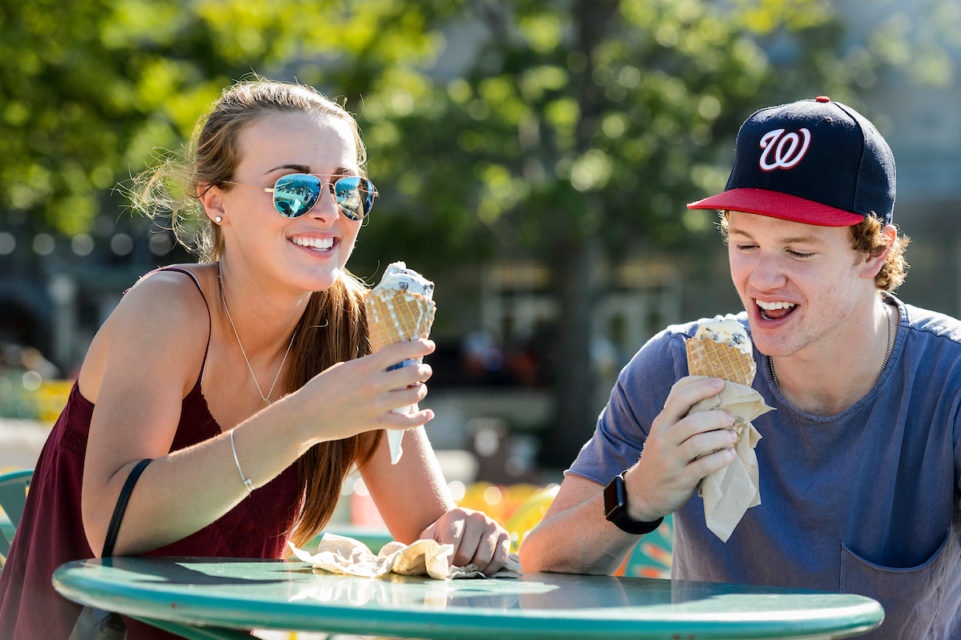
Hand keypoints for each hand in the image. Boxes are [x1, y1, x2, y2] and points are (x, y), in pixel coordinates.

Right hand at [288, 339, 435, 443]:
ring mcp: (375, 404)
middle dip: (423, 370)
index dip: (418, 345)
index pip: (399, 350)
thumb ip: (367, 365)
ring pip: (412, 396)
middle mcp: (373, 383)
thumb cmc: (322, 388)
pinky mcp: (374, 422)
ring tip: (419, 389)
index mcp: (365, 365)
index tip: (429, 344)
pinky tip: (428, 413)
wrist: (306, 416)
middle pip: (412, 373)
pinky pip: (405, 422)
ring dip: (421, 390)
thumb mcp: (344, 368)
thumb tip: (389, 363)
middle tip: (424, 370)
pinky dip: (420, 418)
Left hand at [420, 507, 510, 574]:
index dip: (447, 559)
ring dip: (474, 569)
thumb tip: (434, 567)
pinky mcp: (504, 535)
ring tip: (466, 567)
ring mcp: (492, 525)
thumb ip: (428, 549)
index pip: (452, 539)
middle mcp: (477, 517)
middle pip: (467, 553)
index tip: (444, 573)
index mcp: (457, 514)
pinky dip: (489, 569)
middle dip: (458, 566)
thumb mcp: (430, 538)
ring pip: (483, 559)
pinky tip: (481, 568)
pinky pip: (499, 560)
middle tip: (454, 567)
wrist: (462, 528)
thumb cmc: (443, 536)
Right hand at [625, 376, 736, 519]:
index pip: (679, 398)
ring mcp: (671, 460)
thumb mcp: (664, 435)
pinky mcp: (680, 479)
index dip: (701, 388)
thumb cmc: (662, 457)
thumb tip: (716, 403)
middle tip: (731, 418)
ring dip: (721, 438)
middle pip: (693, 421)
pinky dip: (721, 459)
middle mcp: (663, 439)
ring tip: (733, 436)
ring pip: (699, 443)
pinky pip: (704, 466)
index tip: (721, 383)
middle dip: (717, 417)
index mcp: (661, 424)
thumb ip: (681, 421)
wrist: (643, 491)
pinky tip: (730, 455)